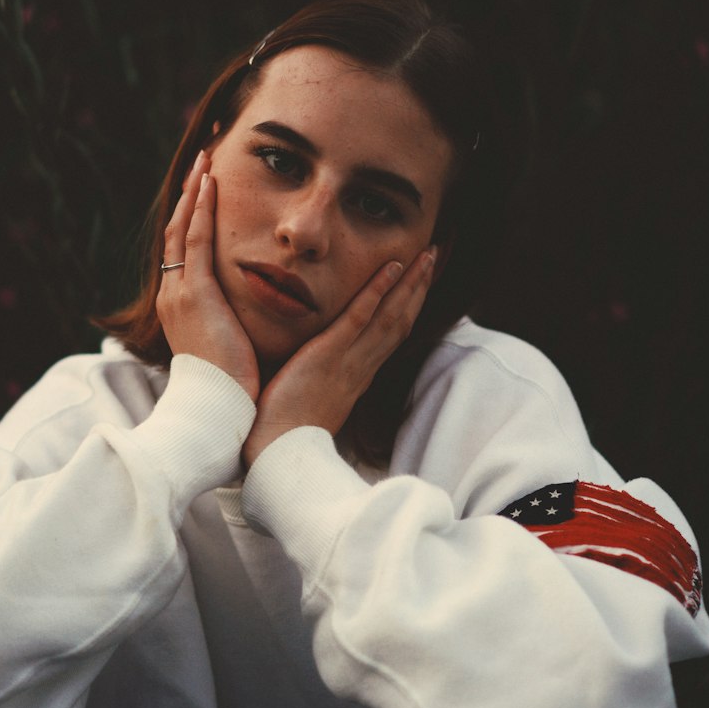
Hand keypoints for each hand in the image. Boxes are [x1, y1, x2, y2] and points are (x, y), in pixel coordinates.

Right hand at [157, 150, 259, 401]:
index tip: (207, 188)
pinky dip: (201, 209)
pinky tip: (209, 183)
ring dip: (194, 192)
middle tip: (201, 159)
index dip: (195, 217)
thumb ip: (236, 323)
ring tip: (204, 159)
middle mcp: (173, 294)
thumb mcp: (230, 347)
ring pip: (183, 229)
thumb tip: (255, 314)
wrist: (216, 411)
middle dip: (191, 195)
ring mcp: (180, 292)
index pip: (186, 251)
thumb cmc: (230, 389)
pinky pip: (196, 240)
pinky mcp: (194, 293)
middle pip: (179, 231)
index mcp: (181, 306)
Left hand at [242, 248, 436, 466]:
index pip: (390, 336)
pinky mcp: (329, 356)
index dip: (407, 306)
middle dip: (419, 287)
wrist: (276, 454)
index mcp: (358, 377)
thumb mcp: (311, 400)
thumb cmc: (283, 431)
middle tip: (433, 255)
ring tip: (426, 253)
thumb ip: (319, 379)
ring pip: (391, 316)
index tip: (419, 282)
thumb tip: (312, 366)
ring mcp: (350, 361)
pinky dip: (379, 291)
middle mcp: (362, 367)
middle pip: (401, 321)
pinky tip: (393, 267)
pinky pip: (360, 318)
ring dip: (411, 283)